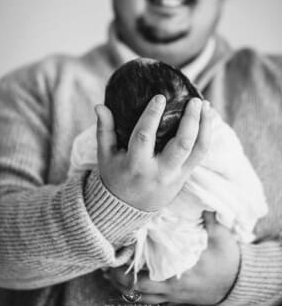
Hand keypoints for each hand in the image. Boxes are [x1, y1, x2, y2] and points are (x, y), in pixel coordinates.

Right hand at [95, 96, 211, 210]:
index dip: (152, 116)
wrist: (129, 208)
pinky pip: (201, 155)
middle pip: (181, 144)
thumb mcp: (105, 155)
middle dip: (191, 120)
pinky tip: (206, 119)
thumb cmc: (115, 176)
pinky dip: (206, 135)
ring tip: (207, 106)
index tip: (160, 97)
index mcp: (135, 165)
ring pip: (197, 149)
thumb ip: (104, 130)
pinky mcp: (185, 176)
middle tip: (194, 100)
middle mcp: (159, 171)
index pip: (145, 137)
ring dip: (205, 126)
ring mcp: (176, 175)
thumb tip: (100, 105)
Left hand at [104, 212, 240, 304]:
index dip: (130, 271)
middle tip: (106, 264)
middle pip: (140, 290)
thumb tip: (200, 196)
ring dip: (125, 287)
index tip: (119, 255)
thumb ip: (209, 217)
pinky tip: (125, 282)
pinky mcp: (175, 296)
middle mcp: (174, 288)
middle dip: (120, 280)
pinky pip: (151, 299)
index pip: (150, 277)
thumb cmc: (229, 259)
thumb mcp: (221, 236)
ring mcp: (174, 295)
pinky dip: (136, 292)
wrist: (239, 283)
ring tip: (109, 273)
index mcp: (182, 274)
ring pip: (143, 297)